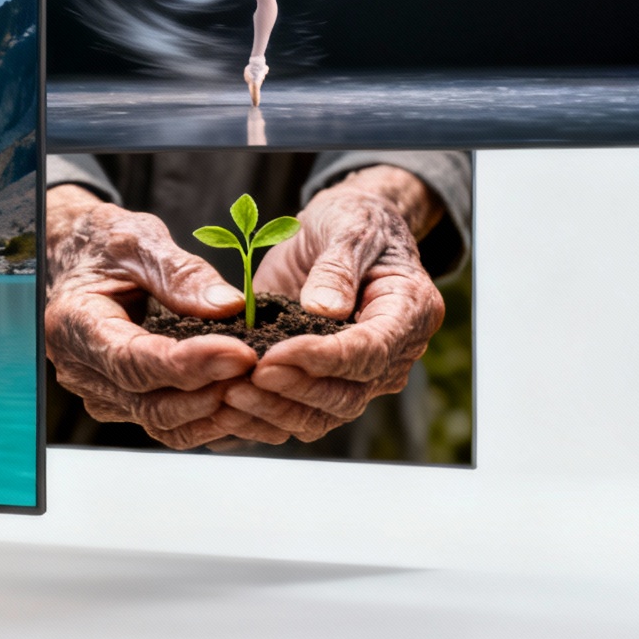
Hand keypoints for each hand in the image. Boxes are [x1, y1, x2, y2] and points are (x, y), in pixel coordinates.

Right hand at [44, 185, 313, 447]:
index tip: (241, 354)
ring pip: (161, 422)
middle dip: (210, 389)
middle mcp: (80, 368)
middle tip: (262, 367)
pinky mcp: (120, 402)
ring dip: (213, 410)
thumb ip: (180, 274)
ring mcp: (98, 392)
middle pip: (150, 402)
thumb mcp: (138, 240)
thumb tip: (229, 306)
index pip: (133, 360)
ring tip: (255, 382)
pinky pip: (166, 423)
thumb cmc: (102, 244)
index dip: (190, 364)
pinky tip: (238, 393)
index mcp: (73, 323)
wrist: (76, 258)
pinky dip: (205, 415)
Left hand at [221, 167, 445, 437]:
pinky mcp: (324, 381)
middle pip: (348, 394)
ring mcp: (360, 374)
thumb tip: (324, 310)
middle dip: (294, 390)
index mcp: (409, 312)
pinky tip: (229, 408)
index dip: (323, 359)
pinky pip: (301, 413)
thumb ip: (338, 267)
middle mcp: (391, 354)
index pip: (371, 351)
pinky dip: (266, 416)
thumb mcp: (348, 228)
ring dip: (276, 411)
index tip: (275, 356)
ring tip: (230, 396)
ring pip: (323, 414)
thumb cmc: (352, 222)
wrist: (343, 230)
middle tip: (246, 378)